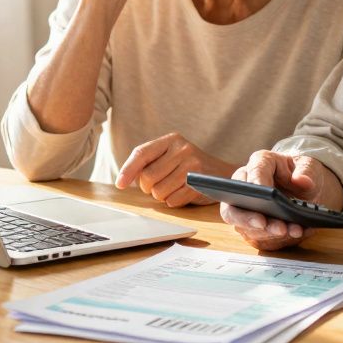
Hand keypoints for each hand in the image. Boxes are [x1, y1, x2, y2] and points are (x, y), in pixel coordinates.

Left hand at [114, 132, 234, 207]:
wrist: (223, 174)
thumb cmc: (188, 166)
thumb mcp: (170, 156)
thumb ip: (149, 162)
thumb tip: (125, 179)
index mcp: (171, 140)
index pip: (141, 154)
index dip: (128, 170)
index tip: (120, 184)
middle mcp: (182, 149)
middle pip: (148, 177)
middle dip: (149, 188)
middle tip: (158, 185)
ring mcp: (193, 166)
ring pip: (159, 191)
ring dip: (162, 196)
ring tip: (173, 188)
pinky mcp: (200, 183)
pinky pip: (173, 200)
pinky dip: (174, 201)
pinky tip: (183, 193)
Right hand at [219, 151, 342, 251]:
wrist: (303, 188)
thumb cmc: (301, 173)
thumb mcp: (309, 167)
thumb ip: (307, 171)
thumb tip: (302, 181)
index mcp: (261, 163)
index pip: (254, 171)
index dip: (257, 183)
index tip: (265, 193)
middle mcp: (247, 185)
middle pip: (235, 204)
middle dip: (248, 217)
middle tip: (264, 223)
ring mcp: (246, 208)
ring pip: (245, 226)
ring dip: (267, 232)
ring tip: (290, 231)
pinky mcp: (253, 227)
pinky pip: (259, 238)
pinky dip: (276, 240)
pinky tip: (294, 234)